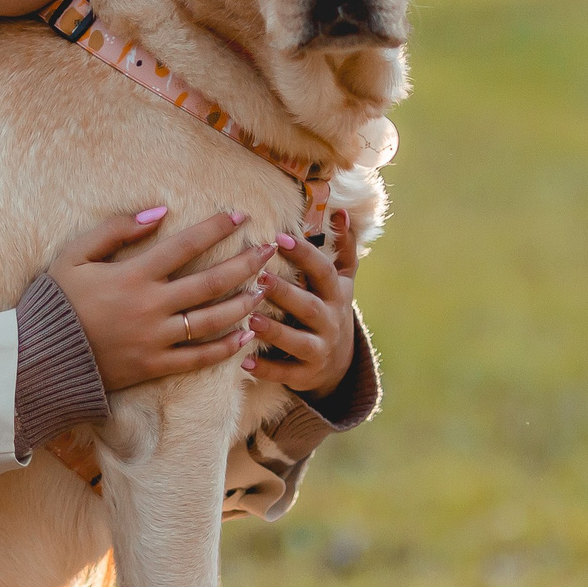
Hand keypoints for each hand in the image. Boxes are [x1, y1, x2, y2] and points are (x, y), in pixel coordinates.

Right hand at [48, 207, 275, 392]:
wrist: (39, 357)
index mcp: (133, 275)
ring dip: (243, 303)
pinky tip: (247, 335)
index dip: (216, 227)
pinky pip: (199, 358)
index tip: (241, 215)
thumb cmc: (57, 301)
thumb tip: (159, 211)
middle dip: (245, 263)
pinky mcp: (154, 366)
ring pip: (212, 320)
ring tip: (265, 289)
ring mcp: (155, 339)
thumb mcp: (75, 255)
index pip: (186, 245)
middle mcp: (151, 306)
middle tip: (269, 249)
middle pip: (211, 282)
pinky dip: (226, 347)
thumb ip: (116, 229)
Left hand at [243, 209, 359, 395]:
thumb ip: (343, 247)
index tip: (279, 237)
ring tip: (249, 318)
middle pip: (309, 307)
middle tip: (258, 279)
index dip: (304, 255)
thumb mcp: (342, 281)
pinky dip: (266, 369)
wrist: (338, 365)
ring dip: (274, 331)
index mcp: (336, 294)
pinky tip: (244, 362)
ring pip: (297, 342)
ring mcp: (319, 350)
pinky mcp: (306, 375)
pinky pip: (286, 373)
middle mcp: (331, 322)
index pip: (323, 271)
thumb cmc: (330, 309)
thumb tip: (342, 211)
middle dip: (285, 294)